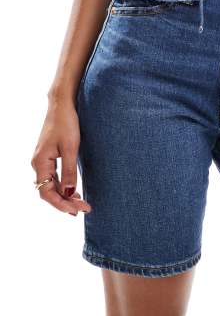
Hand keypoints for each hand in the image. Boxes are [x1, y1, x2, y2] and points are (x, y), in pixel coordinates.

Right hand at [31, 101, 91, 216]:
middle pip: (48, 191)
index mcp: (40, 163)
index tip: (77, 211)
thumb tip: (69, 193)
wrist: (62, 104)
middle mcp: (38, 163)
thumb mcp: (71, 148)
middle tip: (84, 209)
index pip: (46, 192)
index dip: (61, 204)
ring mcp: (43, 160)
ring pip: (51, 185)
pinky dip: (63, 185)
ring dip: (65, 195)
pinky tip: (73, 190)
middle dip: (65, 202)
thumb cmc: (66, 123)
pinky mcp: (49, 155)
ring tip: (80, 203)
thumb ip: (69, 171)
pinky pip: (54, 176)